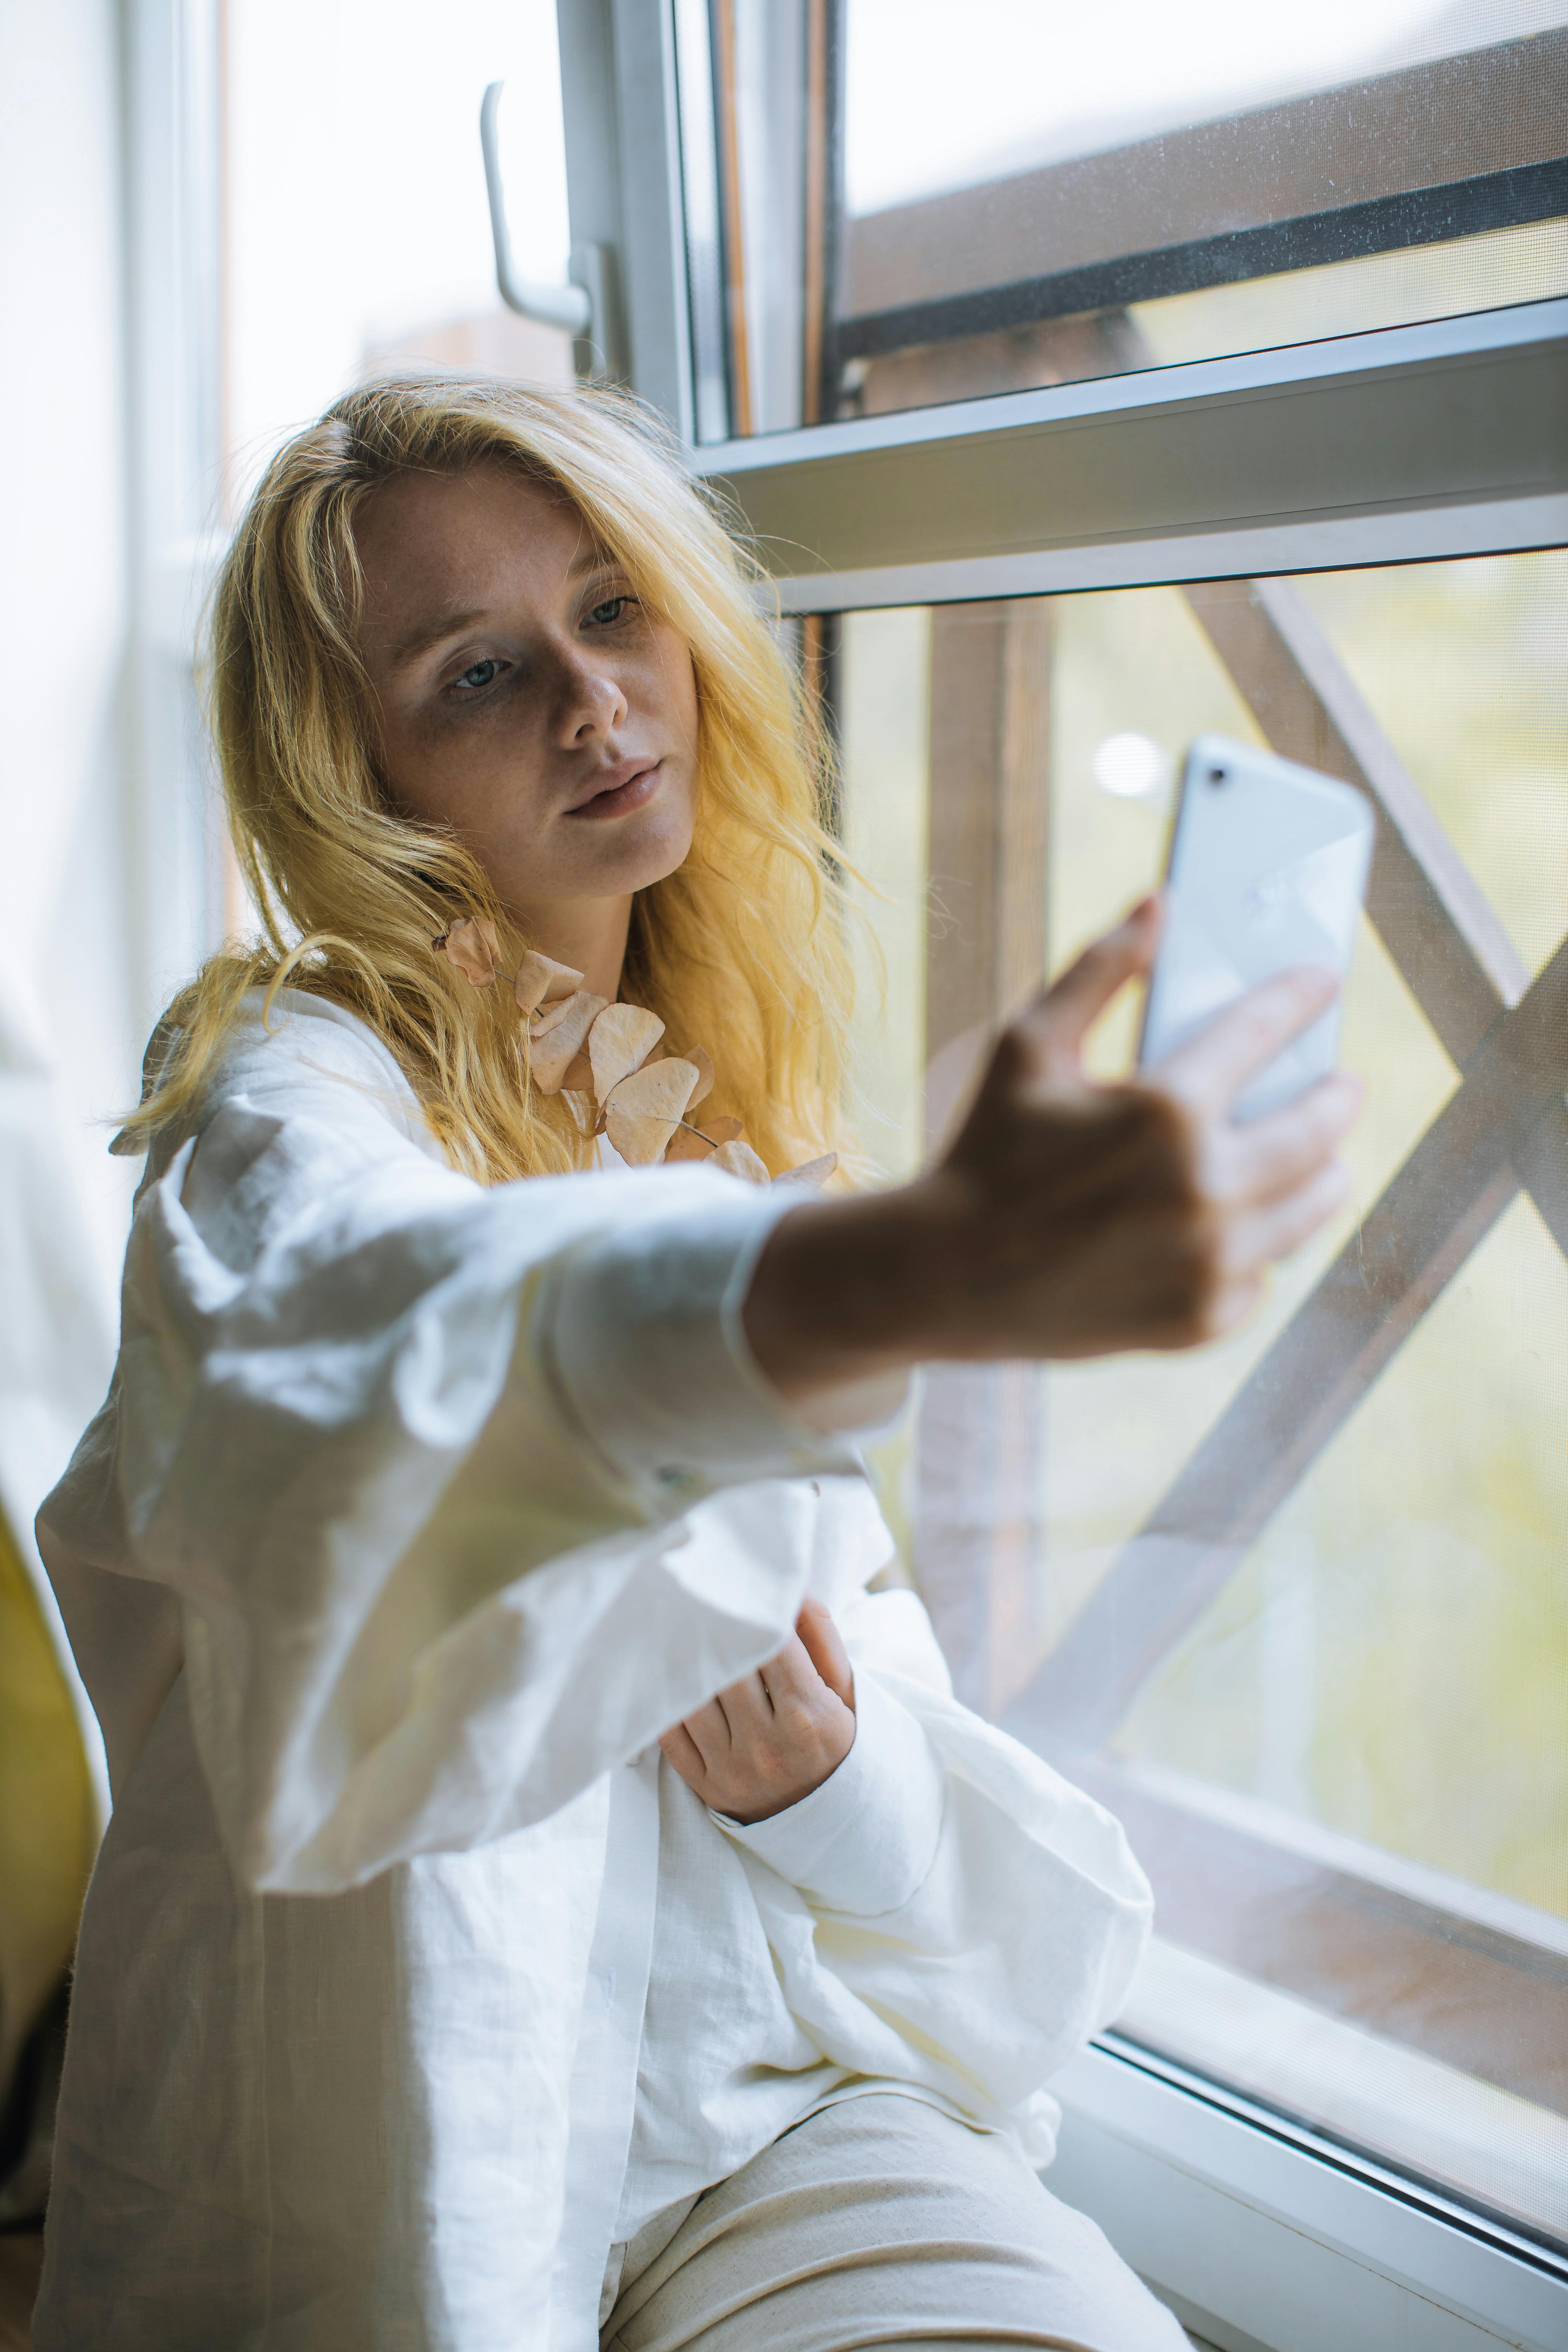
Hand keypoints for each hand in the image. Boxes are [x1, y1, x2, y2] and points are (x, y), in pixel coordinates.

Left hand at [659, 1597, 855, 1823]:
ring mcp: (733, 1769)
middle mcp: (769, 1746)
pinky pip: (671, 1736)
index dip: (756, 1614)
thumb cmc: (833, 1739)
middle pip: (727, 1670)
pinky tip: (670, 1678)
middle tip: (698, 1598)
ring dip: (685, 1663)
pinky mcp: (706, 1786)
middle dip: (715, 1632)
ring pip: (693, 1700)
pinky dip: (668, 1703)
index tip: (741, 1590)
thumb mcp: (843, 1690)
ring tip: (679, 1632)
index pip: (771, 1648)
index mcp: (810, 1717)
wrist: (826, 1818)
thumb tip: (789, 1590)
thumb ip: (820, 1635)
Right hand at [743, 896, 1360, 1403]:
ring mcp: (1210, 1261)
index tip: (1320, 983)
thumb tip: (1159, 905)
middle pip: (1317, 1128)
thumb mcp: (1027, 1047)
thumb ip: (1097, 971)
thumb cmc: (985, 1152)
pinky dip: (1258, 1245)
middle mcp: (1203, 1187)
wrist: (946, 1277)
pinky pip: (1263, 1272)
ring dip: (1324, 1171)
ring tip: (1318, 1157)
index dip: (1298, 997)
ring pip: (1311, 1205)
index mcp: (1166, 1109)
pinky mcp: (1203, 1318)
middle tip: (1338, 1082)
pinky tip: (1242, 1225)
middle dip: (1335, 1094)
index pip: (1262, 1031)